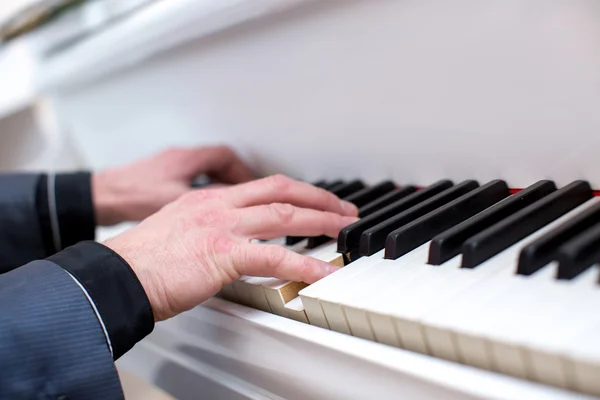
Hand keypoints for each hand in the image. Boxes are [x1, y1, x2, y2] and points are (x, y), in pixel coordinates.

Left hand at [92, 146, 254, 225]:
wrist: (99, 198)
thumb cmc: (130, 195)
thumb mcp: (176, 199)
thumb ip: (208, 202)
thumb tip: (237, 210)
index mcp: (188, 158)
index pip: (228, 157)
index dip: (247, 172)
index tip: (259, 188)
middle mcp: (182, 160)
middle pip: (222, 164)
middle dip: (240, 179)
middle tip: (253, 197)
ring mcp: (172, 170)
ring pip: (208, 175)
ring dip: (223, 188)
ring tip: (236, 207)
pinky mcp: (163, 183)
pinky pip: (195, 184)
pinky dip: (207, 195)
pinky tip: (209, 214)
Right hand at [103, 175, 358, 320]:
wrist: (115, 274)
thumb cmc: (141, 261)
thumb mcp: (178, 231)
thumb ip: (207, 230)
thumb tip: (228, 244)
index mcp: (208, 199)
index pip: (263, 186)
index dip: (295, 191)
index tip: (315, 200)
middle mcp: (218, 205)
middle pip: (282, 191)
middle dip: (319, 198)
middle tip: (343, 209)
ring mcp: (221, 226)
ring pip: (285, 215)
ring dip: (322, 221)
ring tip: (344, 230)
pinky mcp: (222, 252)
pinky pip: (274, 257)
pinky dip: (304, 265)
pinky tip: (322, 273)